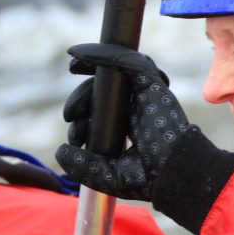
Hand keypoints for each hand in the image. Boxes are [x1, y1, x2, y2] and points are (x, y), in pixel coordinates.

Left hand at [56, 42, 233, 234]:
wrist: (172, 177)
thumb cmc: (148, 180)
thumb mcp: (107, 174)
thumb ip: (83, 165)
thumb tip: (61, 150)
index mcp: (131, 123)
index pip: (105, 105)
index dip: (84, 111)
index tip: (74, 136)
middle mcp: (138, 105)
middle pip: (105, 87)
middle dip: (81, 98)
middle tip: (70, 117)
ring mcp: (146, 93)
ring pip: (113, 70)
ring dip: (88, 70)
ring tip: (69, 74)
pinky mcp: (151, 84)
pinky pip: (125, 61)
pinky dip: (100, 54)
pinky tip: (76, 55)